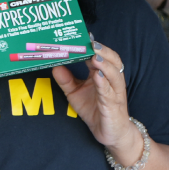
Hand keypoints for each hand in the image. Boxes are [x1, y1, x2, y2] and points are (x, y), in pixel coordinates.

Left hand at [52, 37, 142, 164]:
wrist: (110, 133)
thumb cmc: (95, 109)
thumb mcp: (74, 93)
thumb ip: (65, 80)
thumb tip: (54, 65)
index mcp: (102, 75)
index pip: (100, 56)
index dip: (93, 46)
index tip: (83, 35)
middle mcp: (111, 81)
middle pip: (112, 61)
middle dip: (103, 50)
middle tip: (91, 41)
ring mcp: (114, 93)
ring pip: (114, 75)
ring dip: (105, 64)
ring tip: (95, 56)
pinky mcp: (113, 106)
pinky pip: (109, 93)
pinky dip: (104, 84)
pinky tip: (98, 77)